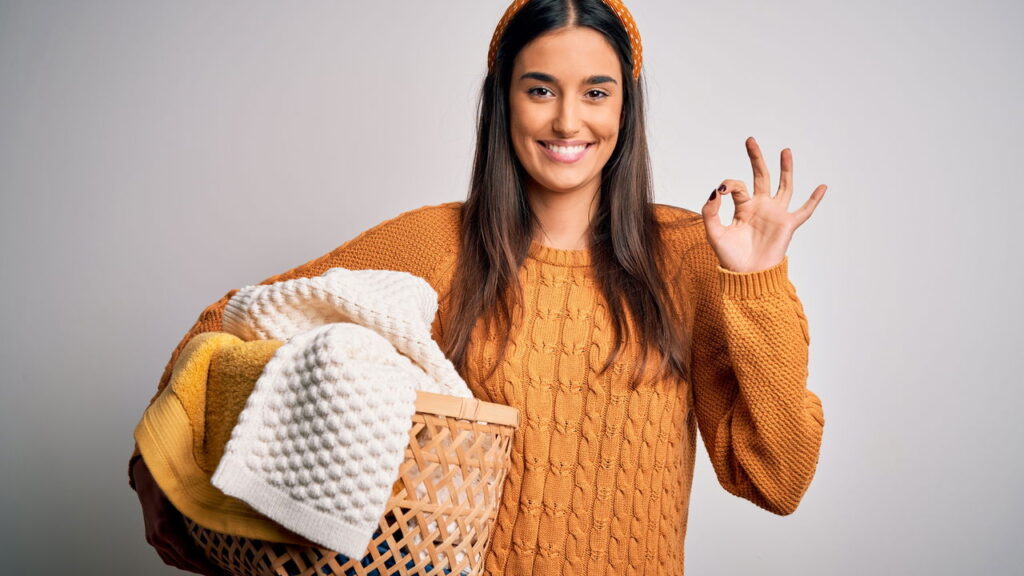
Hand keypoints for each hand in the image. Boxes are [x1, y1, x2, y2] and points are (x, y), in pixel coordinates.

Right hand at [132, 455, 220, 574]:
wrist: (146, 476)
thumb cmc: (168, 479)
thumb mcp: (184, 489)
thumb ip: (200, 501)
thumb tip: (224, 507)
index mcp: (164, 526)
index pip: (187, 553)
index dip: (204, 565)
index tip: (218, 572)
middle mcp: (156, 536)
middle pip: (182, 561)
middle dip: (202, 569)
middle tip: (223, 573)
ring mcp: (153, 538)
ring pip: (174, 561)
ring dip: (193, 568)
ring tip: (213, 570)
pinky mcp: (153, 537)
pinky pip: (168, 556)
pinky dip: (182, 562)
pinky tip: (196, 563)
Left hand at [701, 136, 825, 272]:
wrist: (746, 276)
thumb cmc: (729, 257)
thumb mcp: (714, 233)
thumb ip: (710, 212)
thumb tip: (715, 191)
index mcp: (742, 207)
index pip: (737, 186)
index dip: (729, 184)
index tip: (721, 190)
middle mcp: (760, 207)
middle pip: (761, 176)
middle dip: (756, 158)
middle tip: (750, 140)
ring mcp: (775, 214)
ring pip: (784, 186)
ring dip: (785, 169)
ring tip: (785, 150)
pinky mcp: (787, 224)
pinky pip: (804, 210)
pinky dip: (814, 199)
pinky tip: (822, 186)